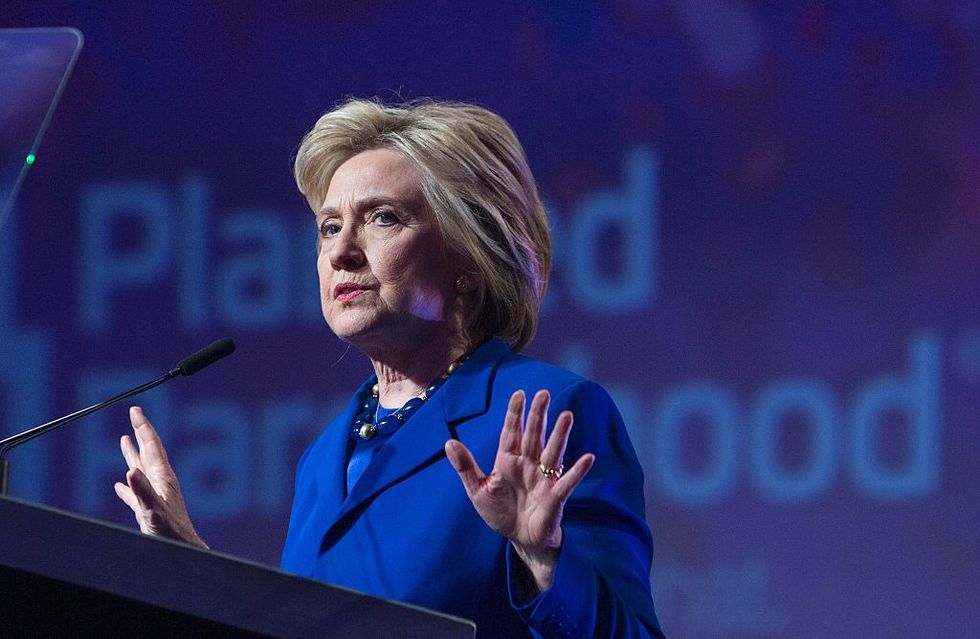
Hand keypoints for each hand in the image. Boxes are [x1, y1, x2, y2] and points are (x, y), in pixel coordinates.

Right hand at [113, 406, 206, 548]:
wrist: (182, 551)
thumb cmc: (170, 534)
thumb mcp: (152, 511)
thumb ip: (142, 492)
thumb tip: (129, 472)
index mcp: (162, 477)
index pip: (151, 445)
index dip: (142, 426)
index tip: (135, 410)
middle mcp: (160, 482)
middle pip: (148, 451)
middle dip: (140, 432)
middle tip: (134, 414)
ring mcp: (156, 495)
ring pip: (141, 469)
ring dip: (133, 454)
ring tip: (124, 441)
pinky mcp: (150, 510)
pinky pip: (135, 493)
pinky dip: (126, 486)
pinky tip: (119, 485)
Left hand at [445, 389, 594, 591]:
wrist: (519, 540)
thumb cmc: (501, 513)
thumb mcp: (478, 490)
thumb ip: (466, 467)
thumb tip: (448, 443)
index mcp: (508, 461)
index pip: (512, 432)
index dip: (515, 414)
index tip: (520, 394)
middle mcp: (528, 465)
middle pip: (534, 436)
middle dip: (538, 415)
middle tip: (544, 393)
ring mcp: (543, 479)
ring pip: (552, 452)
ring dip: (560, 435)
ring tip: (567, 416)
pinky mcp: (555, 497)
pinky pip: (567, 482)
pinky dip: (577, 471)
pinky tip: (588, 458)